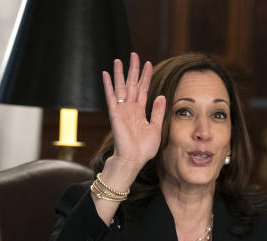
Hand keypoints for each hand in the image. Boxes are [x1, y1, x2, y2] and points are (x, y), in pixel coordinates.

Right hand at [102, 52, 166, 171]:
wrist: (134, 159)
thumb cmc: (144, 148)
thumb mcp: (156, 127)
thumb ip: (157, 111)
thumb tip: (161, 95)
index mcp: (140, 111)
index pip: (142, 89)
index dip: (145, 76)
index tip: (148, 63)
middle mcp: (130, 108)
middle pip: (131, 84)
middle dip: (133, 70)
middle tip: (134, 55)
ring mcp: (122, 110)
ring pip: (120, 87)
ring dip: (120, 74)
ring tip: (119, 60)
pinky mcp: (115, 114)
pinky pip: (111, 97)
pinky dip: (108, 86)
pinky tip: (106, 74)